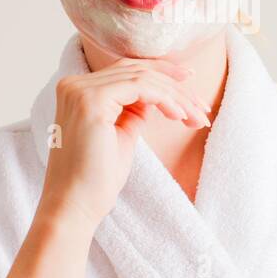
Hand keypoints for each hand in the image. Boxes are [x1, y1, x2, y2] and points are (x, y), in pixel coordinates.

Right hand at [36, 57, 211, 233]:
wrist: (75, 207)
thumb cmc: (96, 179)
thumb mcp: (120, 135)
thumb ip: (132, 111)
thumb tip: (156, 97)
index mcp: (77, 91)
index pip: (126, 71)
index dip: (162, 75)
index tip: (191, 87)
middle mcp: (74, 85)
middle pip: (136, 70)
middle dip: (175, 86)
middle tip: (202, 106)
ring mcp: (81, 91)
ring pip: (142, 78)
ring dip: (176, 96)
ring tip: (196, 118)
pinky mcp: (92, 101)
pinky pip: (140, 87)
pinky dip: (165, 99)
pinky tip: (180, 116)